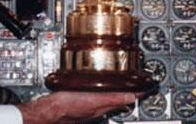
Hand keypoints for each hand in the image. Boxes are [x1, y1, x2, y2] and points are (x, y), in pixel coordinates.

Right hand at [17, 91, 135, 123]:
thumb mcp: (93, 99)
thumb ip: (113, 97)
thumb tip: (132, 96)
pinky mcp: (80, 102)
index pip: (126, 98)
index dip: (138, 93)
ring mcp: (90, 105)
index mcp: (104, 105)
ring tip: (125, 84)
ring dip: (117, 91)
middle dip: (129, 92)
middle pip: (119, 98)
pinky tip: (101, 87)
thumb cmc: (67, 107)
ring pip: (109, 98)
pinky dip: (103, 91)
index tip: (147, 87)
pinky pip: (97, 96)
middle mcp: (98, 107)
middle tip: (139, 84)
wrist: (48, 111)